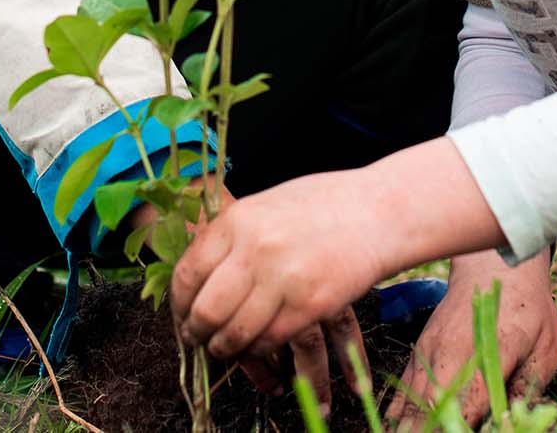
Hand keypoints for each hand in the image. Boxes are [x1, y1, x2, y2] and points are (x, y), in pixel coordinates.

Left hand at [171, 170, 388, 364]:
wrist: (376, 211)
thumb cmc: (321, 206)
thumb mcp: (265, 206)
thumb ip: (231, 237)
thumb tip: (196, 277)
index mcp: (238, 221)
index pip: (187, 274)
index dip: (179, 305)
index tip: (183, 316)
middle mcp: (255, 249)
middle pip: (206, 310)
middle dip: (197, 333)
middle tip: (199, 340)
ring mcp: (284, 278)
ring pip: (236, 332)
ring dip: (226, 348)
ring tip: (226, 348)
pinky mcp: (311, 305)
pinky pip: (270, 341)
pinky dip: (259, 349)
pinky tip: (260, 345)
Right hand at [389, 251, 556, 423]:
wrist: (493, 267)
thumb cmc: (527, 310)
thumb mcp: (545, 347)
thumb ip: (529, 387)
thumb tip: (511, 422)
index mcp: (487, 355)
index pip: (469, 408)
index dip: (463, 430)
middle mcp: (451, 354)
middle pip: (430, 407)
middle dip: (428, 430)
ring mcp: (430, 351)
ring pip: (411, 400)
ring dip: (409, 426)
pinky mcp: (420, 350)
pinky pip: (403, 387)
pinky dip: (398, 411)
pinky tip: (397, 428)